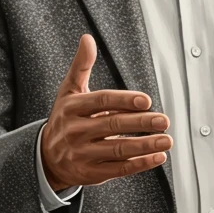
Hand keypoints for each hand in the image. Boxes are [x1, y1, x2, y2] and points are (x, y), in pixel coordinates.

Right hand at [40, 34, 172, 190]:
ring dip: (145, 146)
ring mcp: (82, 154)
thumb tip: (87, 38)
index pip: (101, 101)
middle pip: (112, 125)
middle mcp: (75, 131)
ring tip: (167, 140)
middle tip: (164, 120)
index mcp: (72, 108)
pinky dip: (140, 164)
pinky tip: (158, 157)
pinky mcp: (91, 173)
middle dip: (141, 123)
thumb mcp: (68, 92)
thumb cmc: (65, 119)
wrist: (46, 157)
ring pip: (118, 150)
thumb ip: (81, 66)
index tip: (147, 100)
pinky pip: (119, 169)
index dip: (125, 100)